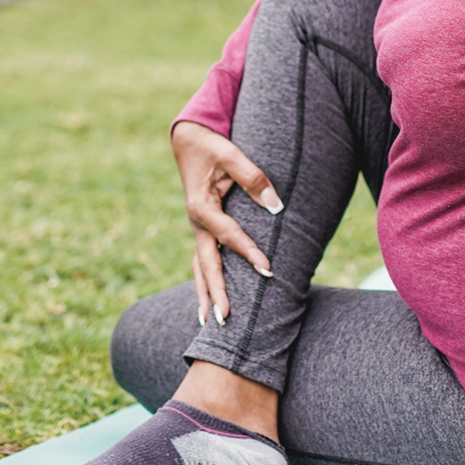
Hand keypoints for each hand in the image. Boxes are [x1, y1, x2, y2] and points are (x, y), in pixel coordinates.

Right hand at [171, 120, 281, 326]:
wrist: (189, 141)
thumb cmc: (210, 147)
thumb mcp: (230, 154)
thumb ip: (253, 177)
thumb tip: (275, 205)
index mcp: (201, 207)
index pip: (228, 235)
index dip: (249, 253)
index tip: (268, 272)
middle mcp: (197, 223)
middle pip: (206, 264)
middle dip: (216, 291)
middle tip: (226, 319)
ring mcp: (197, 229)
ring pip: (200, 267)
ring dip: (205, 294)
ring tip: (210, 323)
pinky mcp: (202, 230)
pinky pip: (203, 260)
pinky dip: (205, 282)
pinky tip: (208, 303)